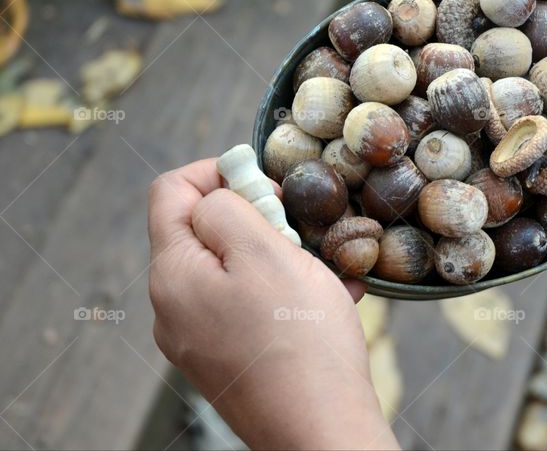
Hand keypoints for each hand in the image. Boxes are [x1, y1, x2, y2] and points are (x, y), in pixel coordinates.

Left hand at [147, 159, 397, 449]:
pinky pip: (247, 306)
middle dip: (255, 220)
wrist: (320, 432)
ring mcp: (196, 339)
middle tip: (299, 234)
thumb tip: (216, 191)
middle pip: (203, 231)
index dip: (218, 171)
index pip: (171, 192)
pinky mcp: (225, 360)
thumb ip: (230, 208)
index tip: (266, 183)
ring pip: (232, 269)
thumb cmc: (301, 343)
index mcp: (172, 275)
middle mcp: (172, 308)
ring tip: (322, 274)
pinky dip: (283, 294)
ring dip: (277, 258)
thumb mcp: (266, 253)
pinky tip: (325, 302)